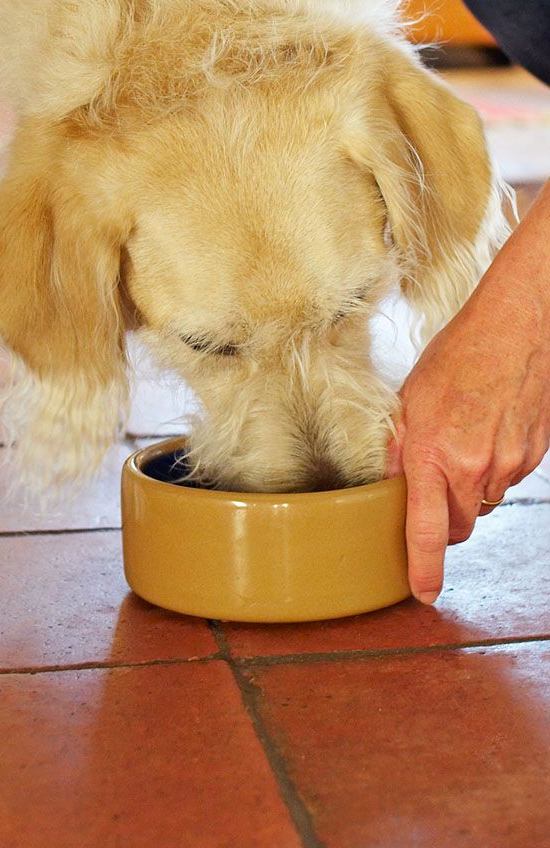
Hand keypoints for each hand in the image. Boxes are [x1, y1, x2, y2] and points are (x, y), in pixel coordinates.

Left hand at [387, 190, 549, 602]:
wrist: (515, 331)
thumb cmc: (454, 360)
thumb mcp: (407, 401)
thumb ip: (398, 449)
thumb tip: (390, 486)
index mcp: (432, 454)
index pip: (425, 528)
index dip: (423, 567)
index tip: (422, 592)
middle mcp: (472, 467)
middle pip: (456, 526)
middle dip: (440, 520)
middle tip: (429, 491)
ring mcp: (507, 464)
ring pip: (481, 504)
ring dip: (466, 491)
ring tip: (459, 445)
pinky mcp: (532, 457)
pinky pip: (505, 481)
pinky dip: (491, 469)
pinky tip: (485, 433)